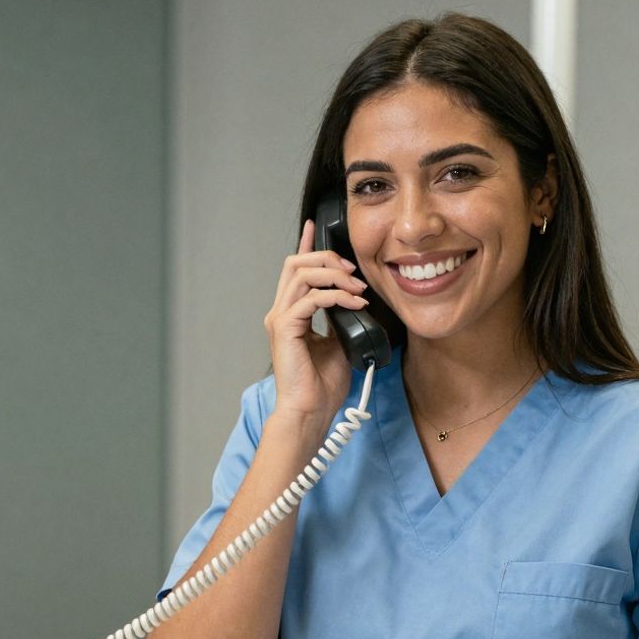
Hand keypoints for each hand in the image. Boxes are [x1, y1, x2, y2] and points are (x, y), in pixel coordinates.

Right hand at [263, 219, 369, 428]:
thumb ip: (342, 318)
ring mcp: (280, 319)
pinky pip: (311, 299)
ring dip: (334, 275)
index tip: (315, 226)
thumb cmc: (322, 385)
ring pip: (301, 274)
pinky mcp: (285, 329)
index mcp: (291, 313)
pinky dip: (336, 297)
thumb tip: (357, 301)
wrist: (310, 411)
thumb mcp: (339, 343)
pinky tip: (354, 304)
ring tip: (357, 289)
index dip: (306, 245)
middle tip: (353, 271)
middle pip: (296, 263)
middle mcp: (281, 312)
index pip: (295, 270)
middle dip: (327, 258)